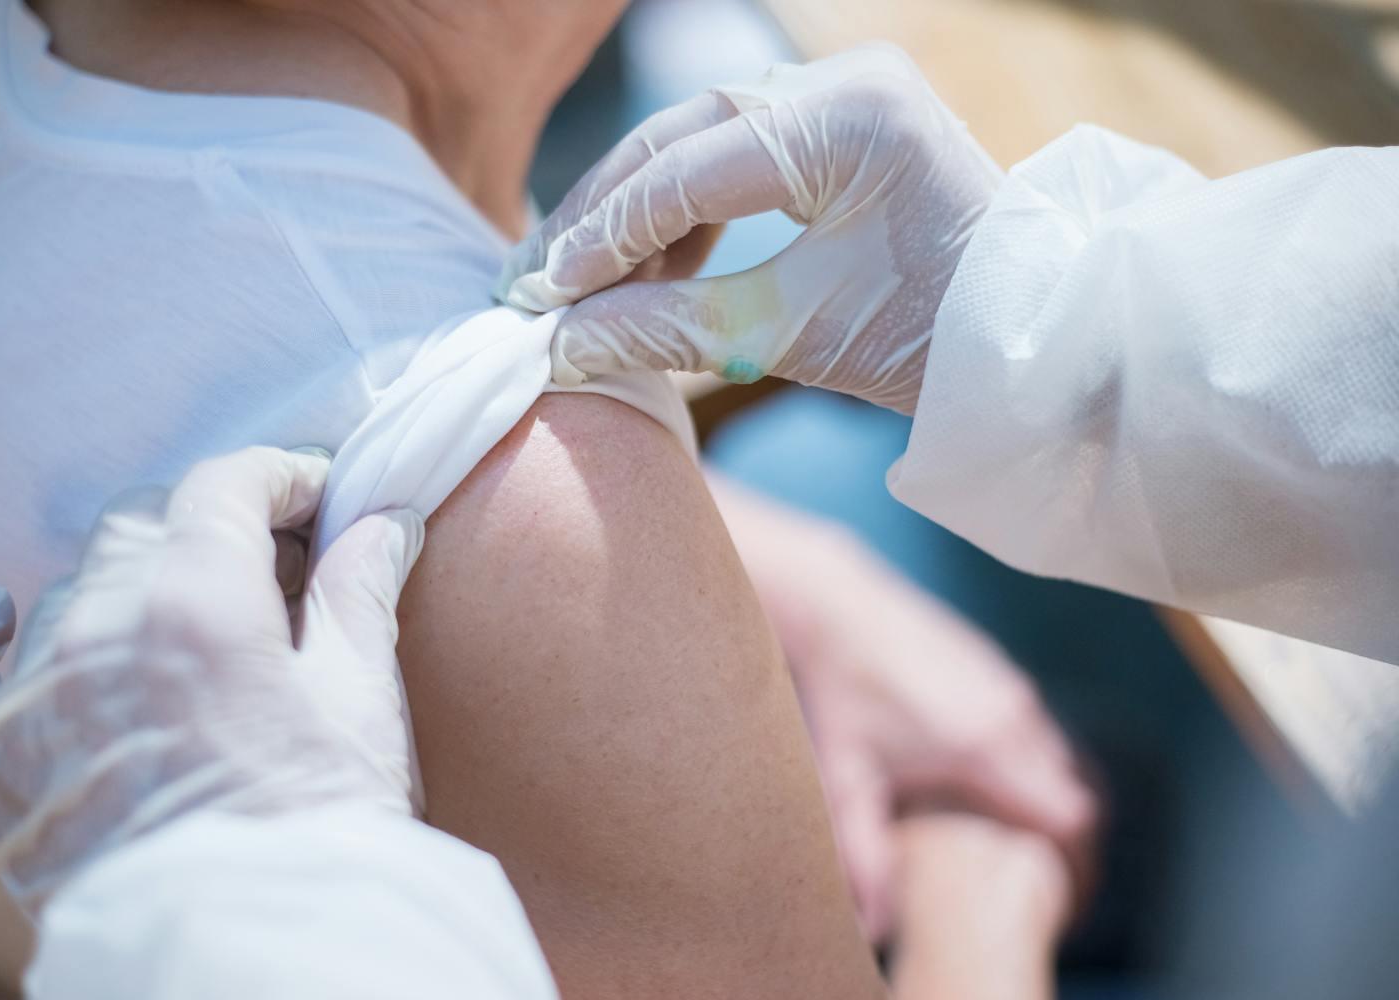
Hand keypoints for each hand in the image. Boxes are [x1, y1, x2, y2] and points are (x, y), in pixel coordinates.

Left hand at [0, 446, 424, 910]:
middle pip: (147, 523)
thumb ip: (359, 594)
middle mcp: (101, 627)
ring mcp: (38, 690)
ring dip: (134, 582)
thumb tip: (383, 520)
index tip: (316, 495)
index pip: (223, 487)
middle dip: (214, 526)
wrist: (249, 954)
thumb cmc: (317, 827)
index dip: (278, 476)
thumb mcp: (360, 701)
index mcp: (197, 601)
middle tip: (275, 565)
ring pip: (73, 586)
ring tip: (187, 622)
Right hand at [499, 45, 1001, 413]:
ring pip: (700, 141)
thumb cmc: (934, 343)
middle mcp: (846, 83)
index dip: (603, 233)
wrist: (1033, 346)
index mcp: (850, 121)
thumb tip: (562, 344)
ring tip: (578, 282)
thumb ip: (671, 327)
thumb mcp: (795, 336)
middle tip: (536, 279)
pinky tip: (644, 266)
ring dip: (637, 212)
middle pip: (682, 136)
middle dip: (603, 214)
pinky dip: (687, 211)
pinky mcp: (842, 124)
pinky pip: (737, 155)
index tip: (541, 291)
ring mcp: (846, 94)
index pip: (688, 167)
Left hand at [710, 478, 1094, 938]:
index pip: (1072, 819)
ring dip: (1045, 795)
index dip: (1072, 862)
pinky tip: (988, 781)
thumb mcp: (847, 780)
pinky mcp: (1000, 669)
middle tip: (1037, 876)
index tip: (1053, 893)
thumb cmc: (844, 693)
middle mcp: (1014, 716)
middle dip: (1063, 837)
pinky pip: (1037, 728)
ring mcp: (1012, 687)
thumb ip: (864, 855)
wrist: (840, 605)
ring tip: (1012, 835)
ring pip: (1056, 757)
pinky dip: (1029, 760)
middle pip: (1074, 793)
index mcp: (988, 749)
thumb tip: (871, 930)